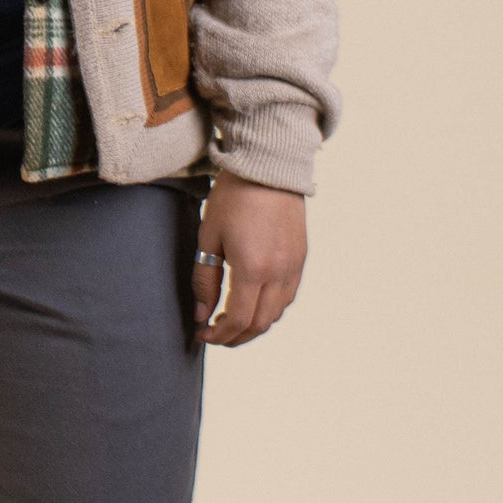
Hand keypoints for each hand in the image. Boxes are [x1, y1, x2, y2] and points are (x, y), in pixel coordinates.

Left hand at [192, 169, 306, 346]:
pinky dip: (270, 308)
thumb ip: (204, 279)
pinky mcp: (301, 257)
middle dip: (235, 337)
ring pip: (276, 313)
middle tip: (214, 334)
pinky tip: (253, 301)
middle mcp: (279, 273)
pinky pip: (288, 296)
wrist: (268, 166)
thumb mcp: (209, 236)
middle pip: (259, 324)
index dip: (218, 335)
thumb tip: (201, 314)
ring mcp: (294, 266)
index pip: (237, 320)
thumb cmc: (233, 196)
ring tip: (230, 320)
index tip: (201, 334)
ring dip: (254, 324)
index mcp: (253, 269)